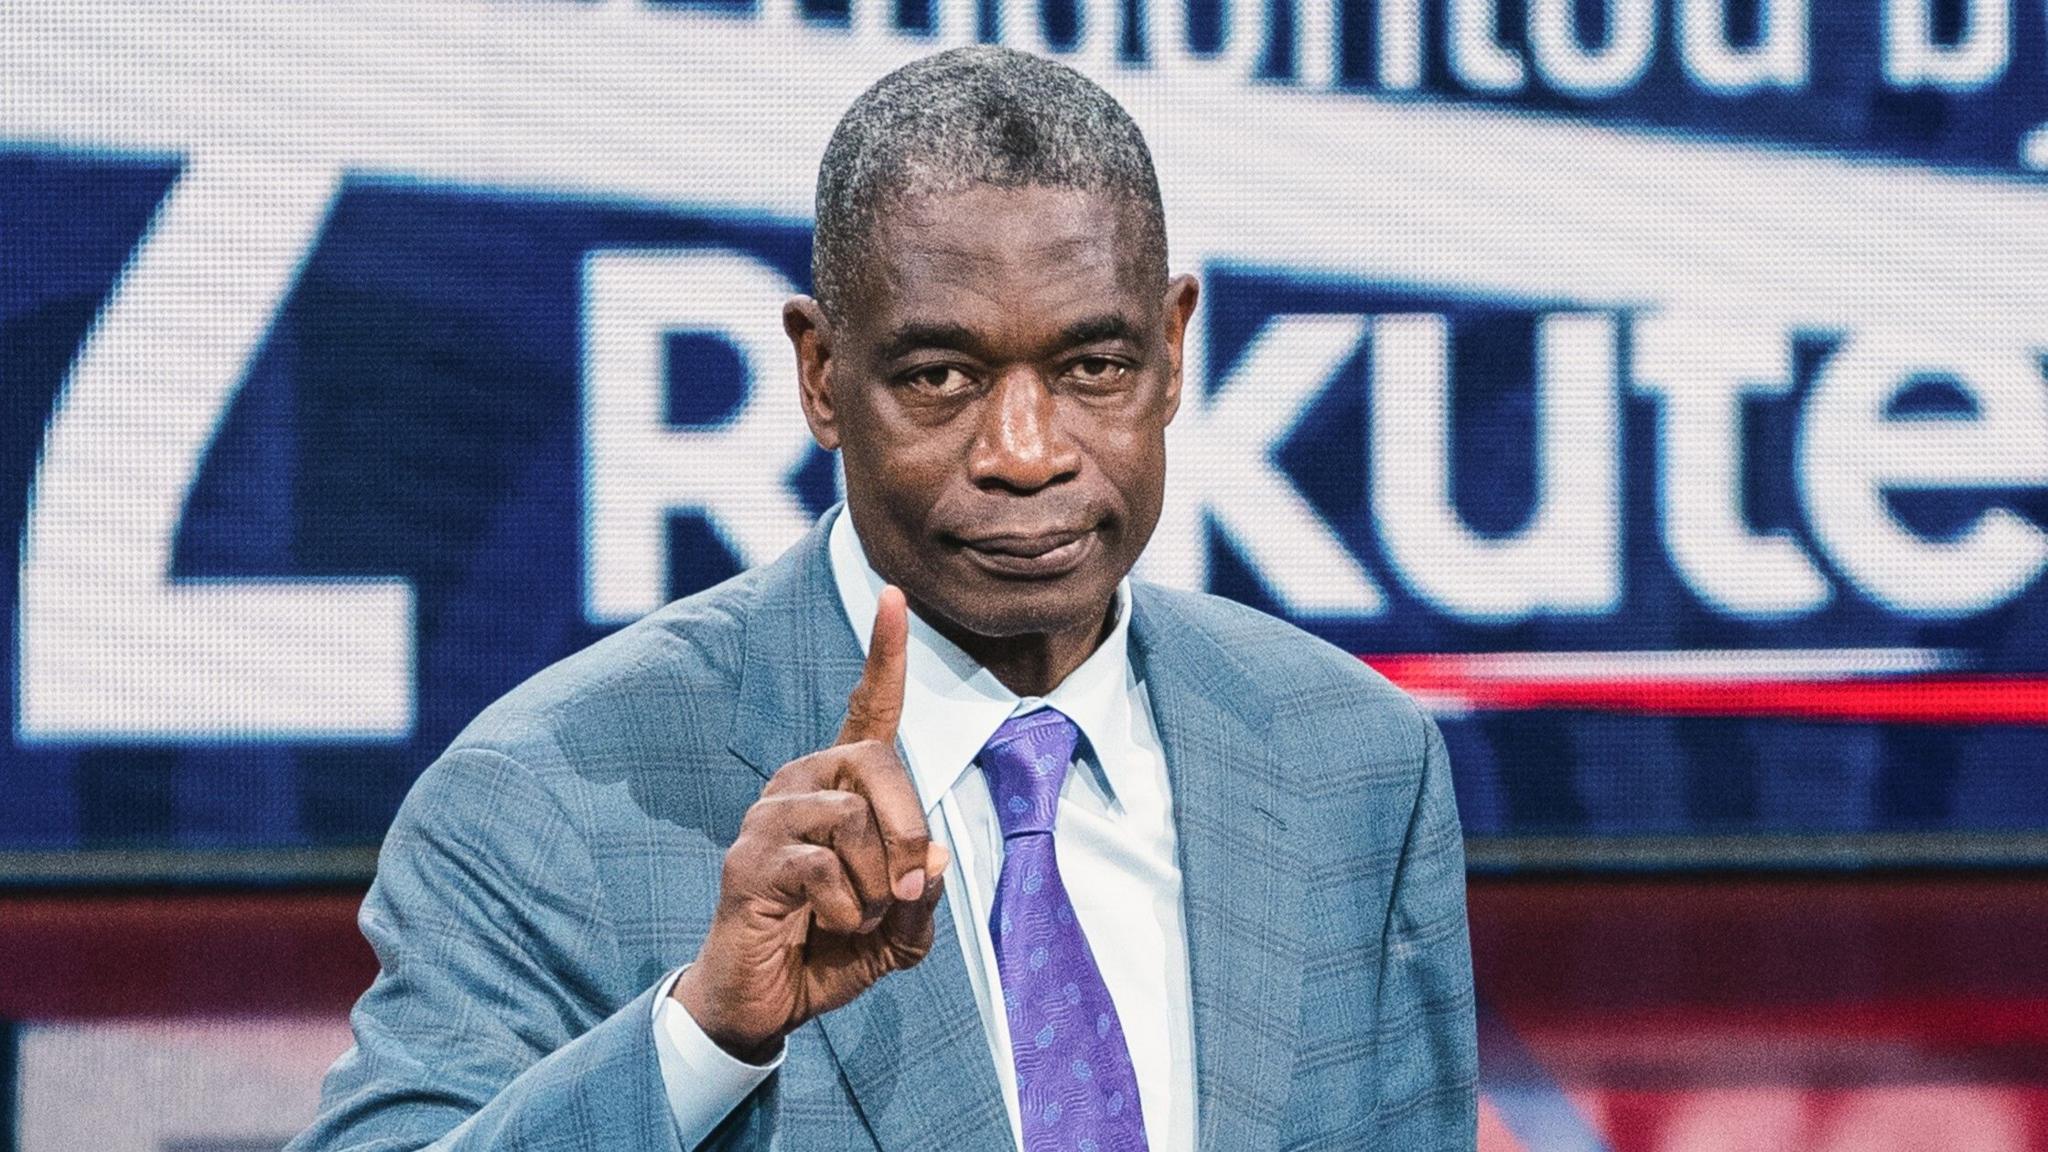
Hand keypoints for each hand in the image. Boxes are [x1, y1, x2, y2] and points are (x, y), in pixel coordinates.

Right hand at [674, 586, 949, 1061]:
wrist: (765, 1002)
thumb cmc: (831, 951)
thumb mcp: (900, 929)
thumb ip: (923, 893)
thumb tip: (934, 857)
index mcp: (842, 787)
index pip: (868, 709)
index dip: (884, 654)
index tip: (894, 596)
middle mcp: (800, 785)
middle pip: (876, 763)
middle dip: (908, 828)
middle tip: (904, 887)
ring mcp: (768, 819)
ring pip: (852, 816)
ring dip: (874, 882)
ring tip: (854, 916)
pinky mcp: (748, 860)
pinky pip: (823, 866)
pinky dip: (846, 909)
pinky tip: (825, 927)